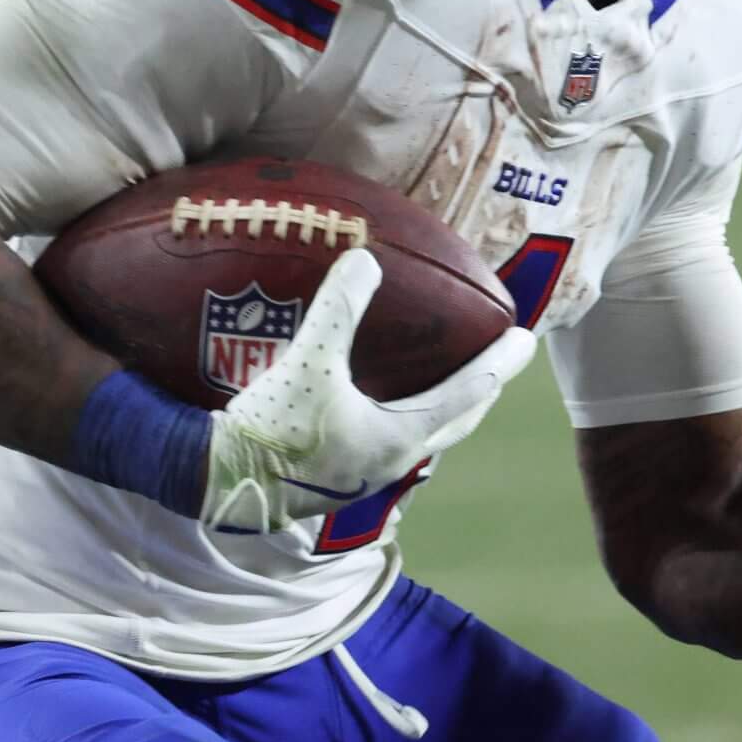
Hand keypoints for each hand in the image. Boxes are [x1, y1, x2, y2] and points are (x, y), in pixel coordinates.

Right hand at [200, 248, 536, 532]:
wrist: (215, 482)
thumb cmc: (269, 428)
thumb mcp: (307, 360)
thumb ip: (339, 309)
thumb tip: (366, 259)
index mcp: (399, 437)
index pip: (468, 394)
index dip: (499, 364)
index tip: (526, 340)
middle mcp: (391, 462)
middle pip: (454, 423)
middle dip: (479, 390)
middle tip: (498, 362)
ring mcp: (363, 477)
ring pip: (421, 440)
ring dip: (441, 411)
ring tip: (446, 383)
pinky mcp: (336, 481)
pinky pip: (385, 445)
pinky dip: (401, 420)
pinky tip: (379, 406)